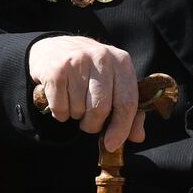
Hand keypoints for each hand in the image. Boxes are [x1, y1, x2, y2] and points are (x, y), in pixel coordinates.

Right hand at [27, 35, 145, 150]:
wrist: (54, 47)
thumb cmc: (89, 71)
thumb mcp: (113, 82)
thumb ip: (128, 109)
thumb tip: (138, 136)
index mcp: (122, 62)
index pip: (127, 101)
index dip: (121, 127)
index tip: (112, 144)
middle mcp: (102, 58)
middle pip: (101, 109)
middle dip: (93, 124)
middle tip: (89, 122)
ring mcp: (78, 62)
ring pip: (79, 110)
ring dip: (76, 116)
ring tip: (74, 103)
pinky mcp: (56, 70)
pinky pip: (60, 108)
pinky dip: (60, 113)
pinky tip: (61, 100)